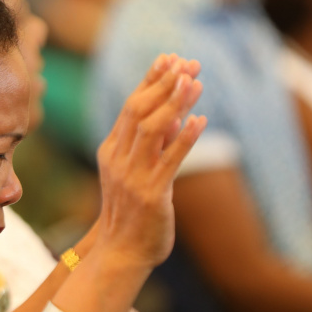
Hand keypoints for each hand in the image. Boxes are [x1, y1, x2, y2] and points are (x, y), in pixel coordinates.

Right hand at [91, 55, 205, 268]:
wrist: (121, 253)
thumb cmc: (131, 213)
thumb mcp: (135, 172)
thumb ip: (152, 145)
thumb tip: (175, 115)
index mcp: (110, 150)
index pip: (130, 106)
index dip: (150, 80)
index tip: (169, 58)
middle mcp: (118, 159)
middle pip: (138, 110)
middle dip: (163, 84)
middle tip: (186, 63)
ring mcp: (132, 177)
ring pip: (152, 129)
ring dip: (174, 103)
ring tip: (195, 82)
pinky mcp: (151, 195)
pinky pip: (170, 161)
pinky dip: (185, 138)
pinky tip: (201, 122)